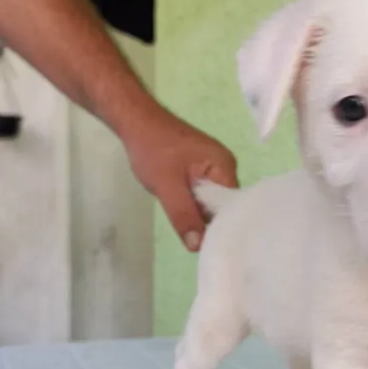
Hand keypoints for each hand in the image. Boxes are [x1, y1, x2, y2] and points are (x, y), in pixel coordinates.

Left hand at [123, 105, 238, 250]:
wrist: (135, 121)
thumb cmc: (152, 149)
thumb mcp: (167, 186)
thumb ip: (183, 216)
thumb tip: (198, 247)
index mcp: (225, 167)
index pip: (231, 206)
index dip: (221, 227)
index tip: (211, 247)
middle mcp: (225, 167)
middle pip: (223, 205)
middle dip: (208, 223)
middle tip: (196, 244)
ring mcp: (213, 167)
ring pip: (210, 202)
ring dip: (198, 214)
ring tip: (190, 232)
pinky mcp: (199, 169)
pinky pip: (202, 194)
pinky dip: (193, 205)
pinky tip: (184, 216)